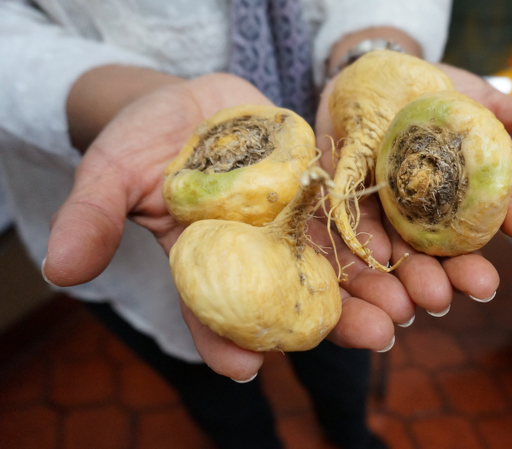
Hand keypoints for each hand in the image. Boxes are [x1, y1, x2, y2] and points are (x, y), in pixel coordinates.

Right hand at [42, 72, 396, 380]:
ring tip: (410, 307)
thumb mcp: (110, 172)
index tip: (245, 366)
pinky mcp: (323, 189)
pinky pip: (355, 214)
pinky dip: (381, 233)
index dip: (225, 340)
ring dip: (377, 288)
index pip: (214, 312)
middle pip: (298, 298)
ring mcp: (295, 223)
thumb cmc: (144, 140)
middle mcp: (258, 253)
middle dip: (339, 323)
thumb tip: (58, 269)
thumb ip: (92, 216)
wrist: (193, 100)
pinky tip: (408, 250)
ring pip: (339, 264)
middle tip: (376, 339)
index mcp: (207, 263)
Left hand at [313, 63, 511, 334]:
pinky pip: (340, 248)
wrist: (364, 77)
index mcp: (464, 200)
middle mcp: (426, 220)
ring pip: (395, 261)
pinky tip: (372, 285)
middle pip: (445, 254)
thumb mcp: (481, 101)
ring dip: (409, 285)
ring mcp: (381, 220)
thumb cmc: (431, 93)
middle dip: (461, 273)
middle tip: (480, 285)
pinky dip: (354, 272)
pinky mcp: (336, 215)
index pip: (495, 215)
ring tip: (422, 302)